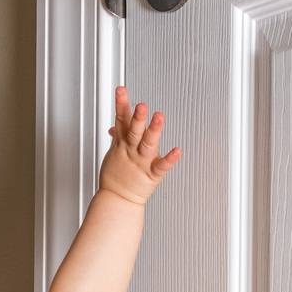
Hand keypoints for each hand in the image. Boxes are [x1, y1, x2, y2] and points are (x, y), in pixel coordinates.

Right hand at [98, 86, 180, 205]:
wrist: (117, 200)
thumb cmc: (117, 177)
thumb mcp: (114, 152)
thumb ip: (118, 136)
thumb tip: (114, 126)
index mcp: (123, 143)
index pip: (121, 120)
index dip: (121, 104)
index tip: (121, 90)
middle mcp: (132, 150)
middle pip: (134, 131)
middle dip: (138, 118)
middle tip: (141, 106)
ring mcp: (141, 162)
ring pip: (148, 144)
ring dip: (153, 131)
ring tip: (158, 118)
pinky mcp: (151, 175)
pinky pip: (161, 166)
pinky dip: (170, 159)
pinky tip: (177, 150)